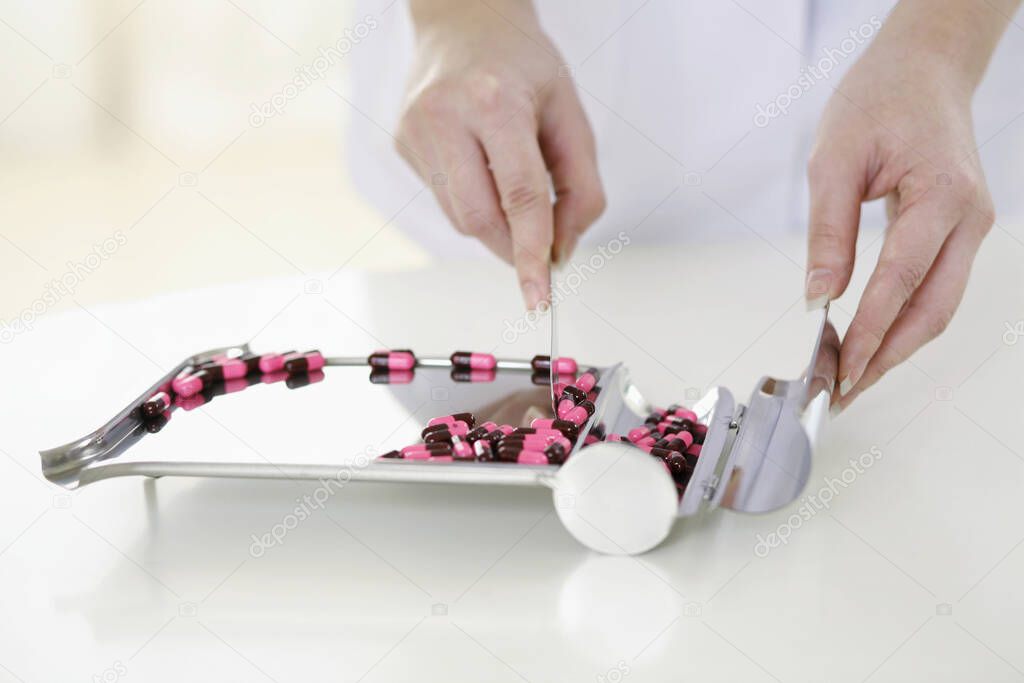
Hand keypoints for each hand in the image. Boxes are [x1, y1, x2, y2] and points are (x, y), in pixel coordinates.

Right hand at [397, 0, 604, 308]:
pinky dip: (473, 202)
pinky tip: (481, 168)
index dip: (532, 253)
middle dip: (514, 250)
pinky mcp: (401, 143)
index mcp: (494, 101)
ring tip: (513, 191)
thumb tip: (562, 251)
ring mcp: (415, 131)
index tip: (540, 296)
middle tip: (540, 257)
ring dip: (495, 227)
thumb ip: (582, 187)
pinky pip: (444, 199)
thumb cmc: (523, 66)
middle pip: (480, 219)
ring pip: (459, 217)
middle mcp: (444, 115)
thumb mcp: (571, 114)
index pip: (519, 197)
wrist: (463, 22)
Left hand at [805, 1, 1007, 412]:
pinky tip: (871, 341)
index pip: (901, 280)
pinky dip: (903, 321)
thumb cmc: (878, 99)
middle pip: (933, 310)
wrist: (923, 68)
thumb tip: (818, 298)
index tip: (840, 369)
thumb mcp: (833, 158)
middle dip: (887, 357)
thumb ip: (828, 231)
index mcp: (942, 195)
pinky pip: (935, 288)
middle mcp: (970, 218)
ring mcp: (972, 227)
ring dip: (896, 347)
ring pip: (938, 307)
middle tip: (842, 392)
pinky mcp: (960, 232)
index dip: (870, 332)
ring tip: (852, 378)